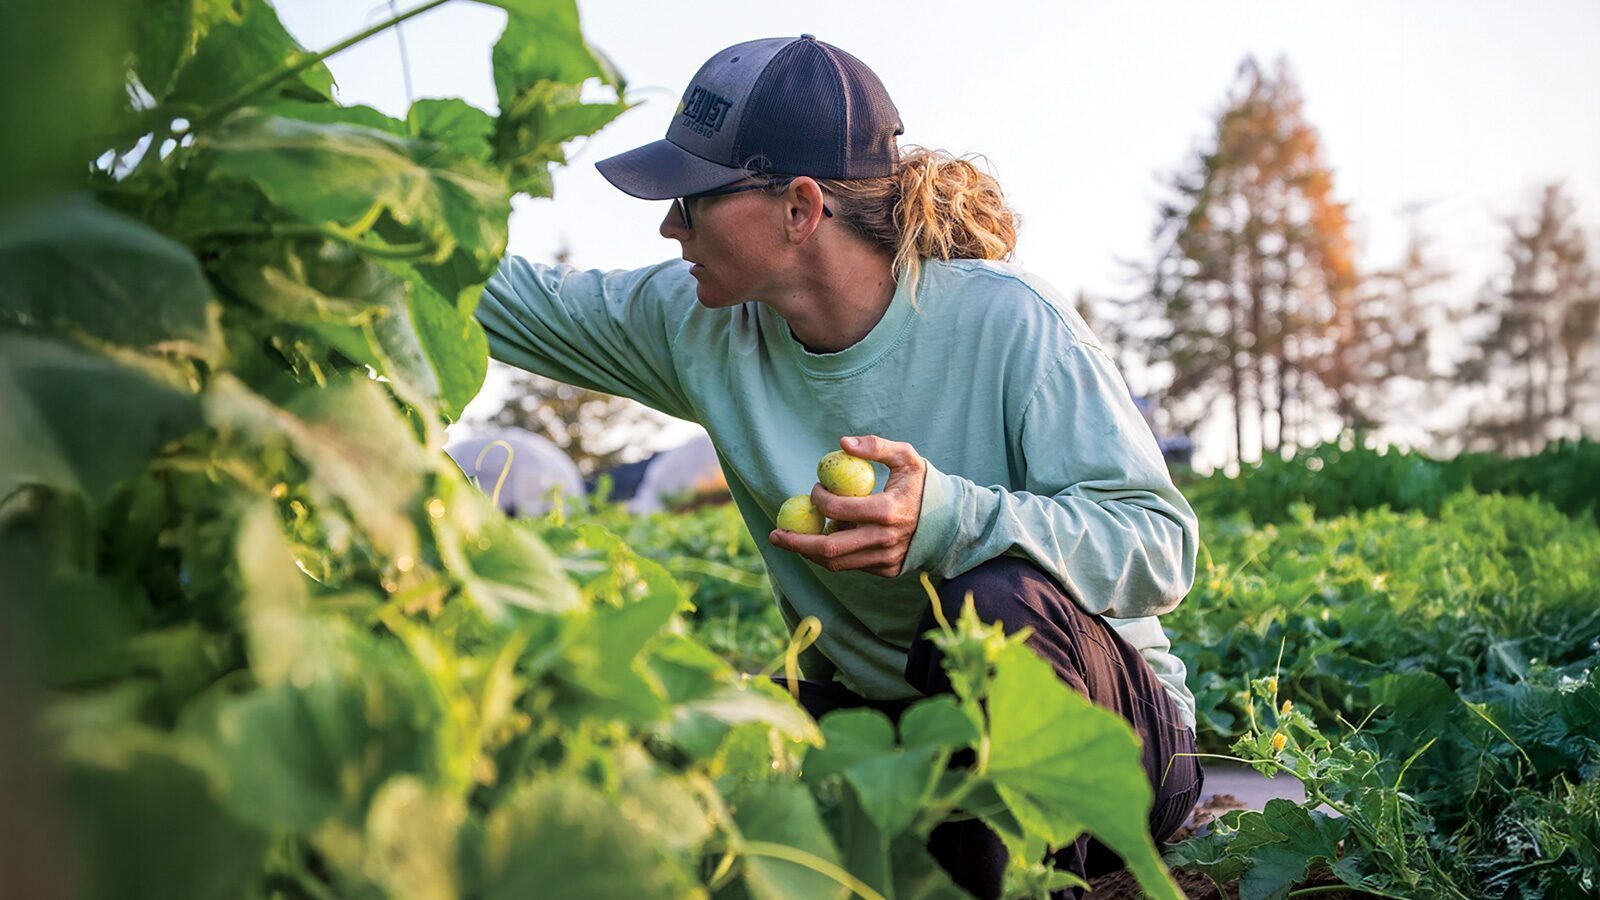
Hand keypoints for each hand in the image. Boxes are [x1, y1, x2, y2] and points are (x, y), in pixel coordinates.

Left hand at [770, 435, 926, 577]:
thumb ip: (876, 446)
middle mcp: (885, 541)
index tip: (815, 488)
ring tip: (792, 538)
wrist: (952, 521)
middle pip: (830, 548)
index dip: (819, 499)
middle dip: (797, 542)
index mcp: (889, 511)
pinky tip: (824, 539)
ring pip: (837, 562)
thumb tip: (842, 443)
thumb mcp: (907, 457)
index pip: (839, 510)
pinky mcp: (886, 570)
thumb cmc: (923, 484)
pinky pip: (851, 565)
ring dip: (809, 551)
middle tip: (775, 534)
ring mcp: (886, 560)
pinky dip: (833, 554)